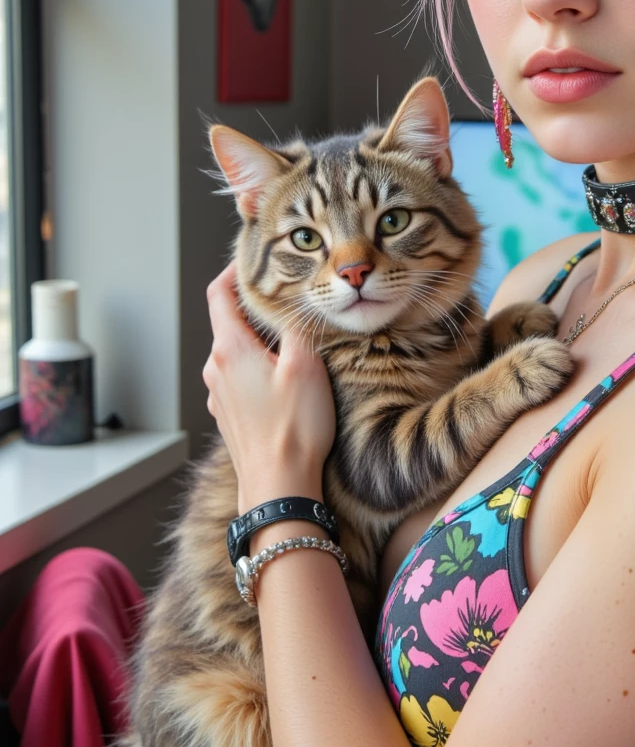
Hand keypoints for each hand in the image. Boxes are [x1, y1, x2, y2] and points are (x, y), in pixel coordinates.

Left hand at [203, 263, 336, 508]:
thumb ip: (298, 326)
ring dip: (259, 342)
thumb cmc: (293, 427)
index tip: (251, 261)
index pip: (219, 295)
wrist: (277, 485)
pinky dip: (257, 368)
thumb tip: (295, 301)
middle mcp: (216, 368)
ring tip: (291, 340)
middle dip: (255, 308)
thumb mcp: (306, 365)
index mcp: (230, 349)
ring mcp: (219, 394)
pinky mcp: (229, 415)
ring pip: (236, 352)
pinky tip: (284, 379)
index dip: (233, 272)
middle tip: (285, 299)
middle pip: (229, 323)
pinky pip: (240, 379)